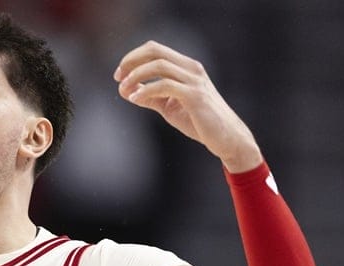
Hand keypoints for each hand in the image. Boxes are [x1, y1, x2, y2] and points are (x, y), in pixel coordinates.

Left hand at [115, 41, 260, 172]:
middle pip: (155, 51)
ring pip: (159, 66)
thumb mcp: (169, 107)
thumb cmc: (199, 121)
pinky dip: (146, 90)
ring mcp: (194, 81)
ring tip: (124, 89)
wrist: (226, 138)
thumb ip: (150, 97)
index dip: (133, 57)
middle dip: (131, 61)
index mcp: (186, 67)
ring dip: (136, 75)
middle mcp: (191, 68)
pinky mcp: (195, 96)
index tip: (119, 74)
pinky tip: (135, 99)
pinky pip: (165, 85)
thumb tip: (127, 91)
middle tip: (117, 77)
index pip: (155, 49)